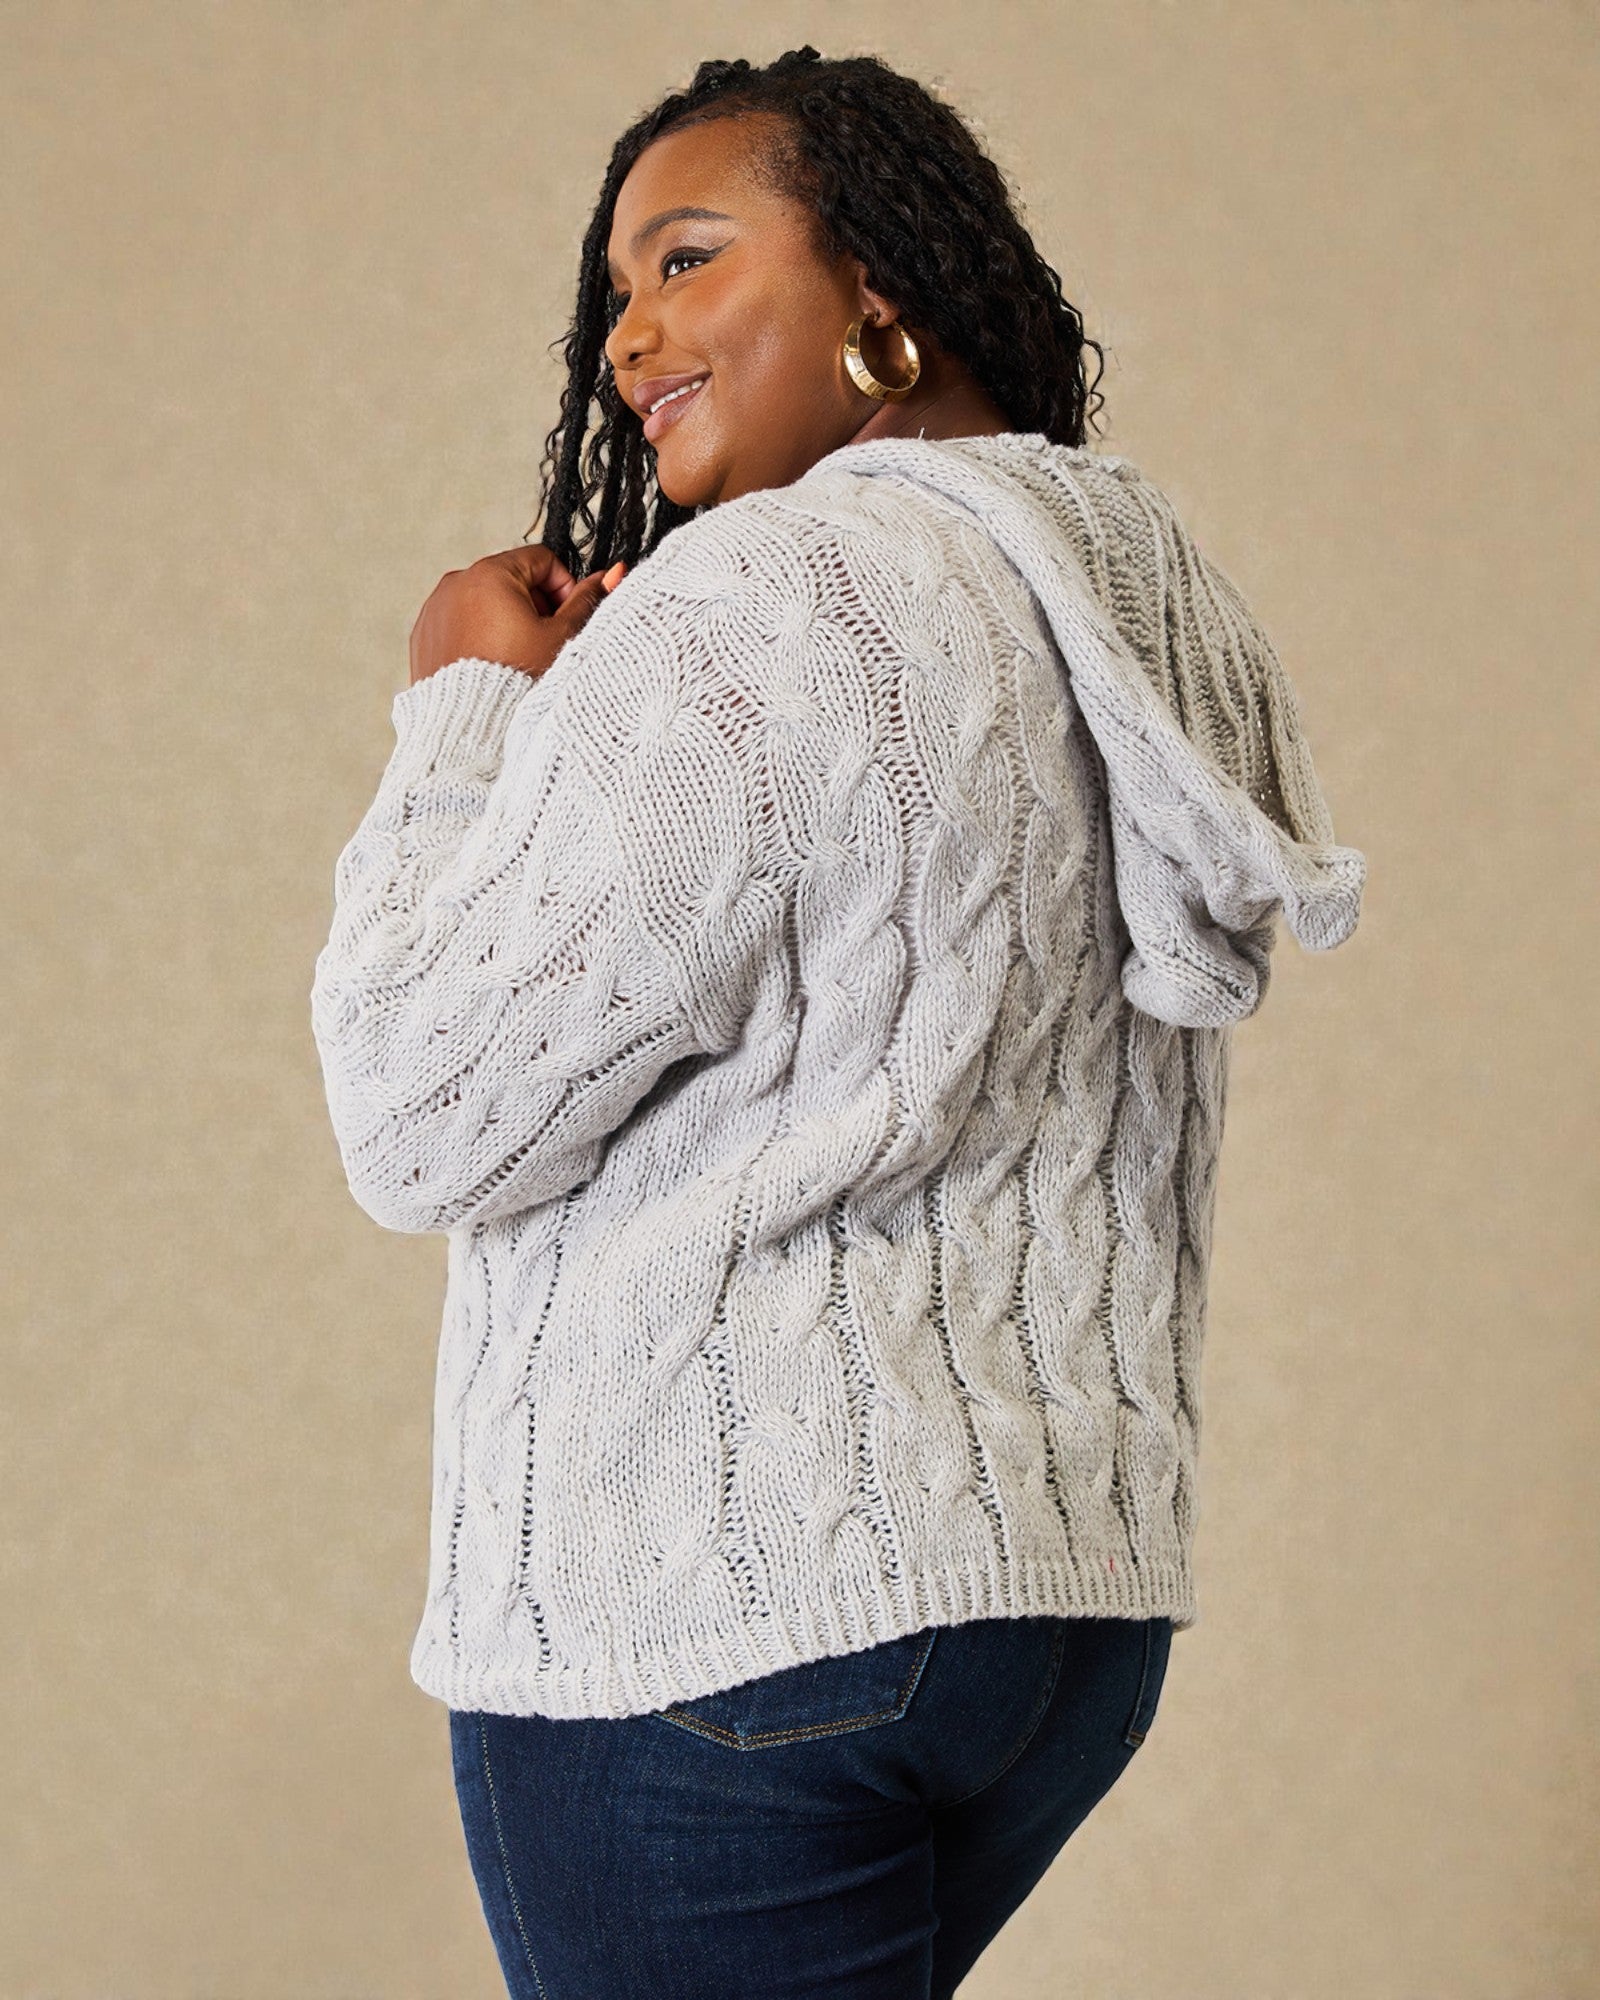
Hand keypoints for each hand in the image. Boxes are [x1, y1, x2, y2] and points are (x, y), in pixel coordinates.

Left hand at [408, 546, 627, 686]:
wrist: (471, 727)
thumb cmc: (515, 683)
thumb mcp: (561, 638)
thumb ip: (587, 601)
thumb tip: (613, 574)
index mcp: (491, 574)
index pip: (541, 559)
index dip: (563, 586)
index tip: (567, 615)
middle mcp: (456, 583)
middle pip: (511, 579)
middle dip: (534, 605)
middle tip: (546, 640)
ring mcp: (435, 608)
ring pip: (484, 602)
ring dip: (507, 620)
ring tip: (519, 656)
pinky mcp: (424, 634)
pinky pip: (459, 623)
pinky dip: (478, 635)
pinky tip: (492, 663)